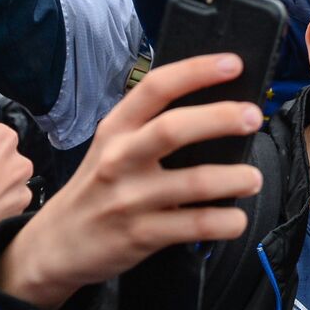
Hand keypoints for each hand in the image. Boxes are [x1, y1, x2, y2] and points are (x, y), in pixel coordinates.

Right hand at [0, 53, 262, 309]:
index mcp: (115, 129)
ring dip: (235, 178)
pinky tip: (235, 217)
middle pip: (174, 128)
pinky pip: (196, 226)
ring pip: (195, 182)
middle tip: (254, 117)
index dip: (197, 71)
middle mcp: (120, 159)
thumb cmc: (96, 191)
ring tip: (253, 178)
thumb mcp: (110, 149)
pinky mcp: (142, 235)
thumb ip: (149, 129)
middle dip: (222, 118)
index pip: (156, 87)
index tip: (232, 63)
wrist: (55, 246)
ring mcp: (130, 199)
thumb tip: (217, 112)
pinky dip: (226, 221)